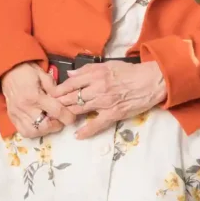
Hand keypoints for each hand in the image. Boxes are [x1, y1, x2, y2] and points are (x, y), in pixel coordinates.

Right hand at [1, 62, 76, 137]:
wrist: (7, 71)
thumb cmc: (27, 72)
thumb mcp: (43, 75)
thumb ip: (54, 88)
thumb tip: (63, 99)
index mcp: (35, 95)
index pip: (56, 111)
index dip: (68, 116)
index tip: (72, 117)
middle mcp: (25, 108)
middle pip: (45, 126)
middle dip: (56, 125)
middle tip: (60, 119)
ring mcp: (17, 114)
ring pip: (34, 132)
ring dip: (45, 130)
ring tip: (49, 122)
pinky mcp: (12, 118)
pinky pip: (24, 132)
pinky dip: (34, 131)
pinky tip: (39, 124)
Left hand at [51, 60, 166, 138]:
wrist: (150, 81)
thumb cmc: (130, 72)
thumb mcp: (108, 65)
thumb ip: (88, 70)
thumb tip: (70, 75)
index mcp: (96, 75)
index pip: (71, 84)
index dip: (59, 90)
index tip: (50, 94)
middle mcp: (98, 88)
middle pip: (72, 97)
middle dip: (59, 103)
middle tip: (48, 108)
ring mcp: (105, 102)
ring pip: (80, 109)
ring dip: (68, 114)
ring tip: (57, 118)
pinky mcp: (113, 114)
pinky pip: (97, 124)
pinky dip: (87, 130)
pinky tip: (77, 135)